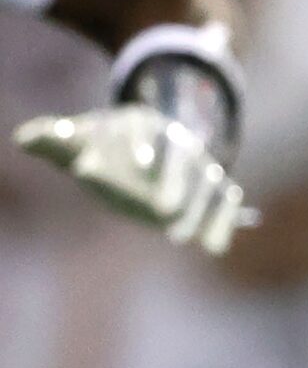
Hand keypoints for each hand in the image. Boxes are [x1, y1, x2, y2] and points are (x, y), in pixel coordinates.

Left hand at [15, 105, 256, 256]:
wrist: (133, 155)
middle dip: (175, 180)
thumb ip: (51, 139)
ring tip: (180, 238)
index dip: (141, 144)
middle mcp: (176, 137)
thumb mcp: (74, 140)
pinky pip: (224, 200)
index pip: (143, 127)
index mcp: (140, 120)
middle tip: (162, 207)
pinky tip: (215, 248)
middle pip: (181, 154)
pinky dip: (222, 221)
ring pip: (206, 180)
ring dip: (197, 209)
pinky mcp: (211, 186)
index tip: (139, 164)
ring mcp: (197, 163)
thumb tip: (24, 137)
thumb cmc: (98, 146)